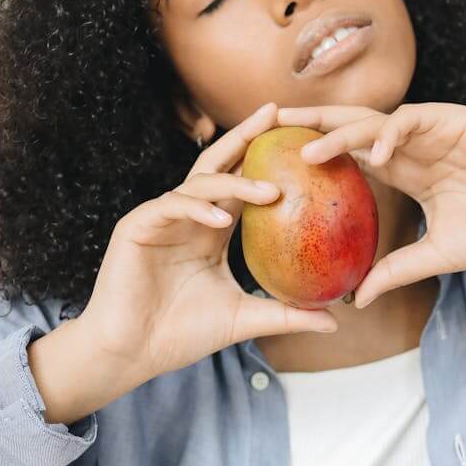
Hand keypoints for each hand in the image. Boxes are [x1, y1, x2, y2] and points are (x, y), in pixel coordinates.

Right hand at [78, 101, 339, 388]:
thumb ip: (285, 314)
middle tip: (275, 113)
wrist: (131, 353)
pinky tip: (221, 219)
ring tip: (269, 192)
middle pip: (218, 164)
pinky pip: (172, 206)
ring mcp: (161, 218)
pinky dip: (198, 209)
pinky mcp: (137, 226)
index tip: (299, 136)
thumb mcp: (243, 319)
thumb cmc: (181, 334)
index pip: (240, 181)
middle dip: (245, 136)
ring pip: (199, 183)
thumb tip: (335, 319)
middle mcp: (187, 216)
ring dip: (234, 183)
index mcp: (209, 228)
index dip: (264, 157)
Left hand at [275, 102, 465, 307]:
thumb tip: (358, 300)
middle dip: (308, 127)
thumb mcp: (439, 254)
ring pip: (372, 122)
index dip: (314, 158)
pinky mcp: (454, 120)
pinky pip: (411, 120)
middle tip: (266, 130)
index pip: (349, 157)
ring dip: (338, 132)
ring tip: (304, 149)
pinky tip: (373, 151)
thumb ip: (398, 269)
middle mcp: (412, 145)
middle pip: (349, 129)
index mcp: (407, 170)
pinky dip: (390, 133)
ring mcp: (431, 130)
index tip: (274, 167)